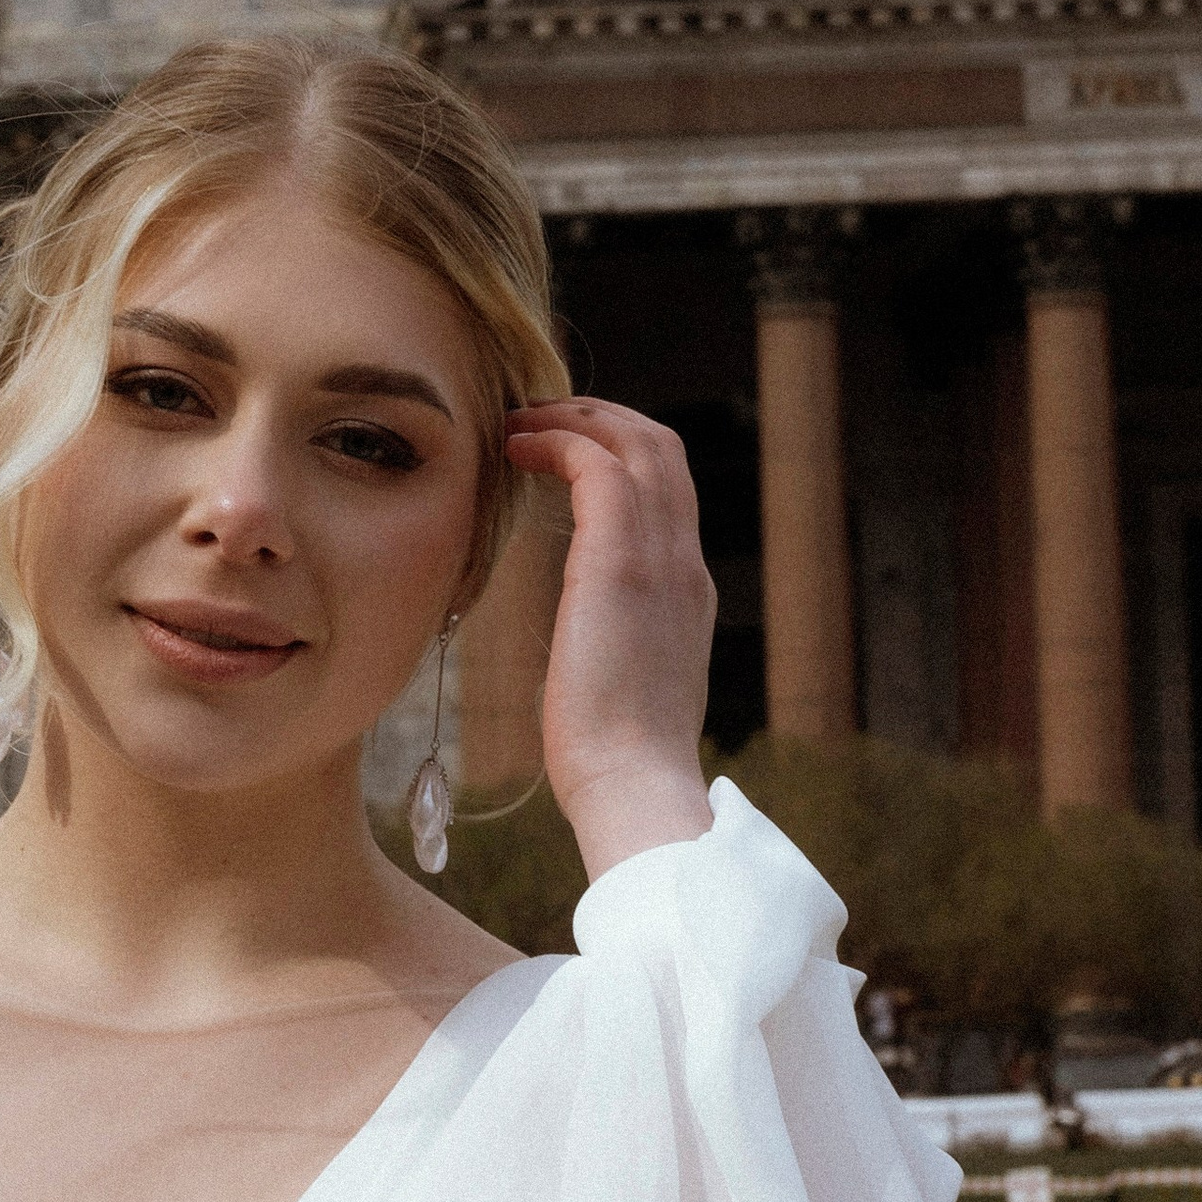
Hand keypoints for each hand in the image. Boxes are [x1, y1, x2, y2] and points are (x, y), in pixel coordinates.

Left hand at [504, 400, 716, 878]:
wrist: (632, 786)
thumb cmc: (613, 761)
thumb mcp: (621, 690)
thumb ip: (615, 649)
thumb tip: (587, 647)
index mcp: (685, 593)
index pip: (668, 495)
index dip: (620, 457)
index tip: (567, 453)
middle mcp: (683, 565)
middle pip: (663, 451)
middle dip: (602, 418)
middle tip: (542, 415)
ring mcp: (660, 560)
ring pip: (640, 444)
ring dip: (577, 418)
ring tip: (521, 419)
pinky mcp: (620, 563)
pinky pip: (599, 467)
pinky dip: (560, 442)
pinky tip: (516, 449)